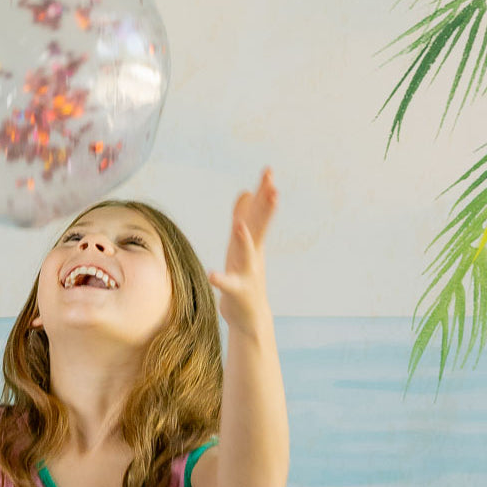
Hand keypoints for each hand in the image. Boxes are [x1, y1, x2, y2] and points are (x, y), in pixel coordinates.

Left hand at [207, 168, 277, 328]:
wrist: (250, 317)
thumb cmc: (245, 277)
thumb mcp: (243, 245)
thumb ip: (244, 218)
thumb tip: (245, 192)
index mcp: (253, 242)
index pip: (259, 213)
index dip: (264, 193)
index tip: (269, 170)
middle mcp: (253, 254)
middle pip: (259, 228)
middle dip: (265, 209)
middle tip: (273, 188)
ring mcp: (246, 273)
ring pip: (245, 254)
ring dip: (243, 240)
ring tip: (238, 226)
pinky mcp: (236, 292)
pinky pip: (228, 284)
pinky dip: (221, 279)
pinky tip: (212, 275)